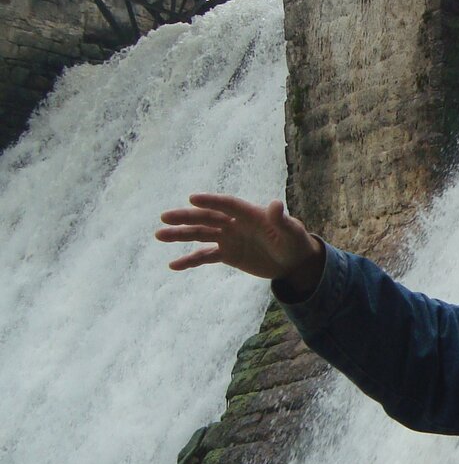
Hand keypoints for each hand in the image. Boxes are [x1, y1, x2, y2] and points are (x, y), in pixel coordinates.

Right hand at [156, 193, 324, 296]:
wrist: (294, 261)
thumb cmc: (295, 242)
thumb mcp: (292, 232)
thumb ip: (282, 220)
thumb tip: (275, 204)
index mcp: (249, 213)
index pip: (227, 205)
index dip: (212, 201)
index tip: (192, 198)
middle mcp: (234, 223)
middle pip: (207, 218)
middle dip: (186, 217)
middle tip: (164, 217)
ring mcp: (228, 238)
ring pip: (200, 235)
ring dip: (180, 235)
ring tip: (159, 235)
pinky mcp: (227, 254)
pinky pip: (204, 256)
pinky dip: (189, 260)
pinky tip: (173, 265)